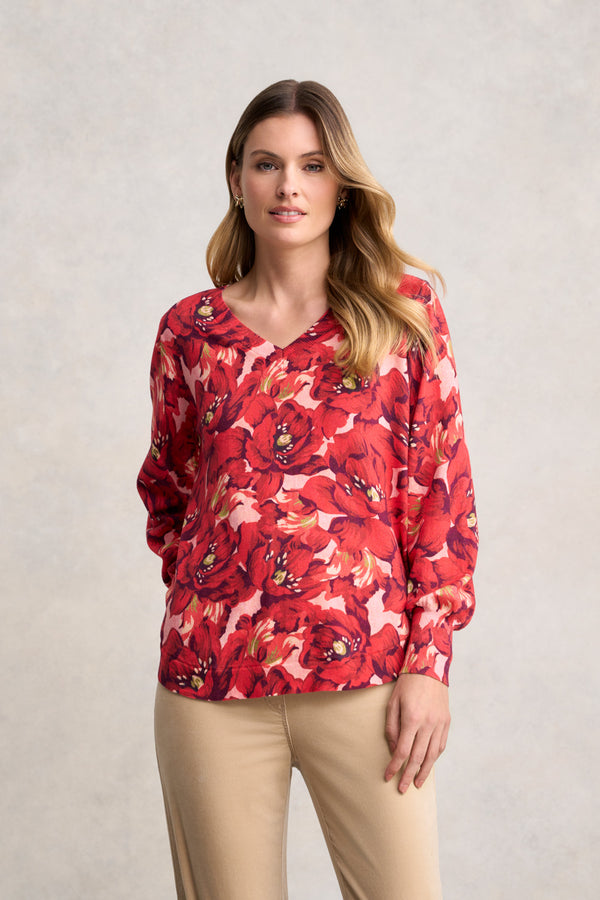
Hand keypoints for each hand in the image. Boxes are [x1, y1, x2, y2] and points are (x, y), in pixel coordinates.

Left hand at [384, 673, 449, 792]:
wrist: (429, 667)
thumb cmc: (406, 684)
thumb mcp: (392, 702)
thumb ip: (391, 727)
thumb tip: (393, 749)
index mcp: (412, 718)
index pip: (401, 750)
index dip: (394, 766)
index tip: (387, 776)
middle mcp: (428, 724)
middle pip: (417, 757)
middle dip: (408, 775)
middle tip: (402, 789)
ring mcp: (440, 723)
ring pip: (432, 755)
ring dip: (424, 771)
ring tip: (417, 783)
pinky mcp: (446, 721)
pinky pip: (441, 745)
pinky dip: (434, 757)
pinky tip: (428, 764)